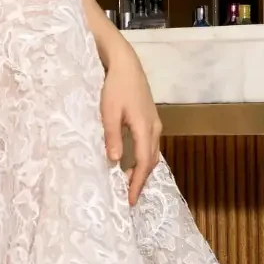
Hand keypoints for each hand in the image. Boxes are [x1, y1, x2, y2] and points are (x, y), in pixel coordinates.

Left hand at [99, 45, 162, 205]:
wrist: (125, 64)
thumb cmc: (115, 87)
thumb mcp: (109, 112)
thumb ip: (112, 136)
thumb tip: (114, 161)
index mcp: (145, 128)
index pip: (142, 163)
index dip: (136, 182)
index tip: (130, 200)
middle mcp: (154, 128)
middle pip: (151, 161)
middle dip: (141, 180)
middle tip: (129, 196)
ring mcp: (155, 123)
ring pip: (152, 153)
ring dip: (143, 170)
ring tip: (130, 183)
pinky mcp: (150, 118)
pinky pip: (151, 145)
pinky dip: (144, 158)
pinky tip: (134, 162)